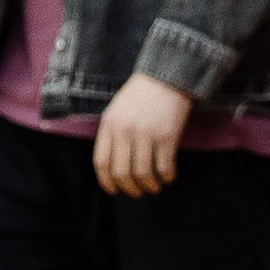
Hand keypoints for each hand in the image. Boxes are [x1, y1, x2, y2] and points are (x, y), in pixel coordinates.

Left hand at [92, 73, 191, 198]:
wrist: (166, 76)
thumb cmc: (140, 95)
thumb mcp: (117, 109)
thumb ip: (112, 133)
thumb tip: (112, 166)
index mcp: (109, 124)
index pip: (101, 162)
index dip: (107, 182)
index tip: (114, 190)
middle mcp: (125, 131)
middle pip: (121, 173)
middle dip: (129, 189)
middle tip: (137, 192)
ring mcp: (146, 134)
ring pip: (143, 174)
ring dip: (149, 186)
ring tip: (154, 187)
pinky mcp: (166, 136)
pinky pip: (164, 167)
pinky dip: (166, 177)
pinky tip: (168, 178)